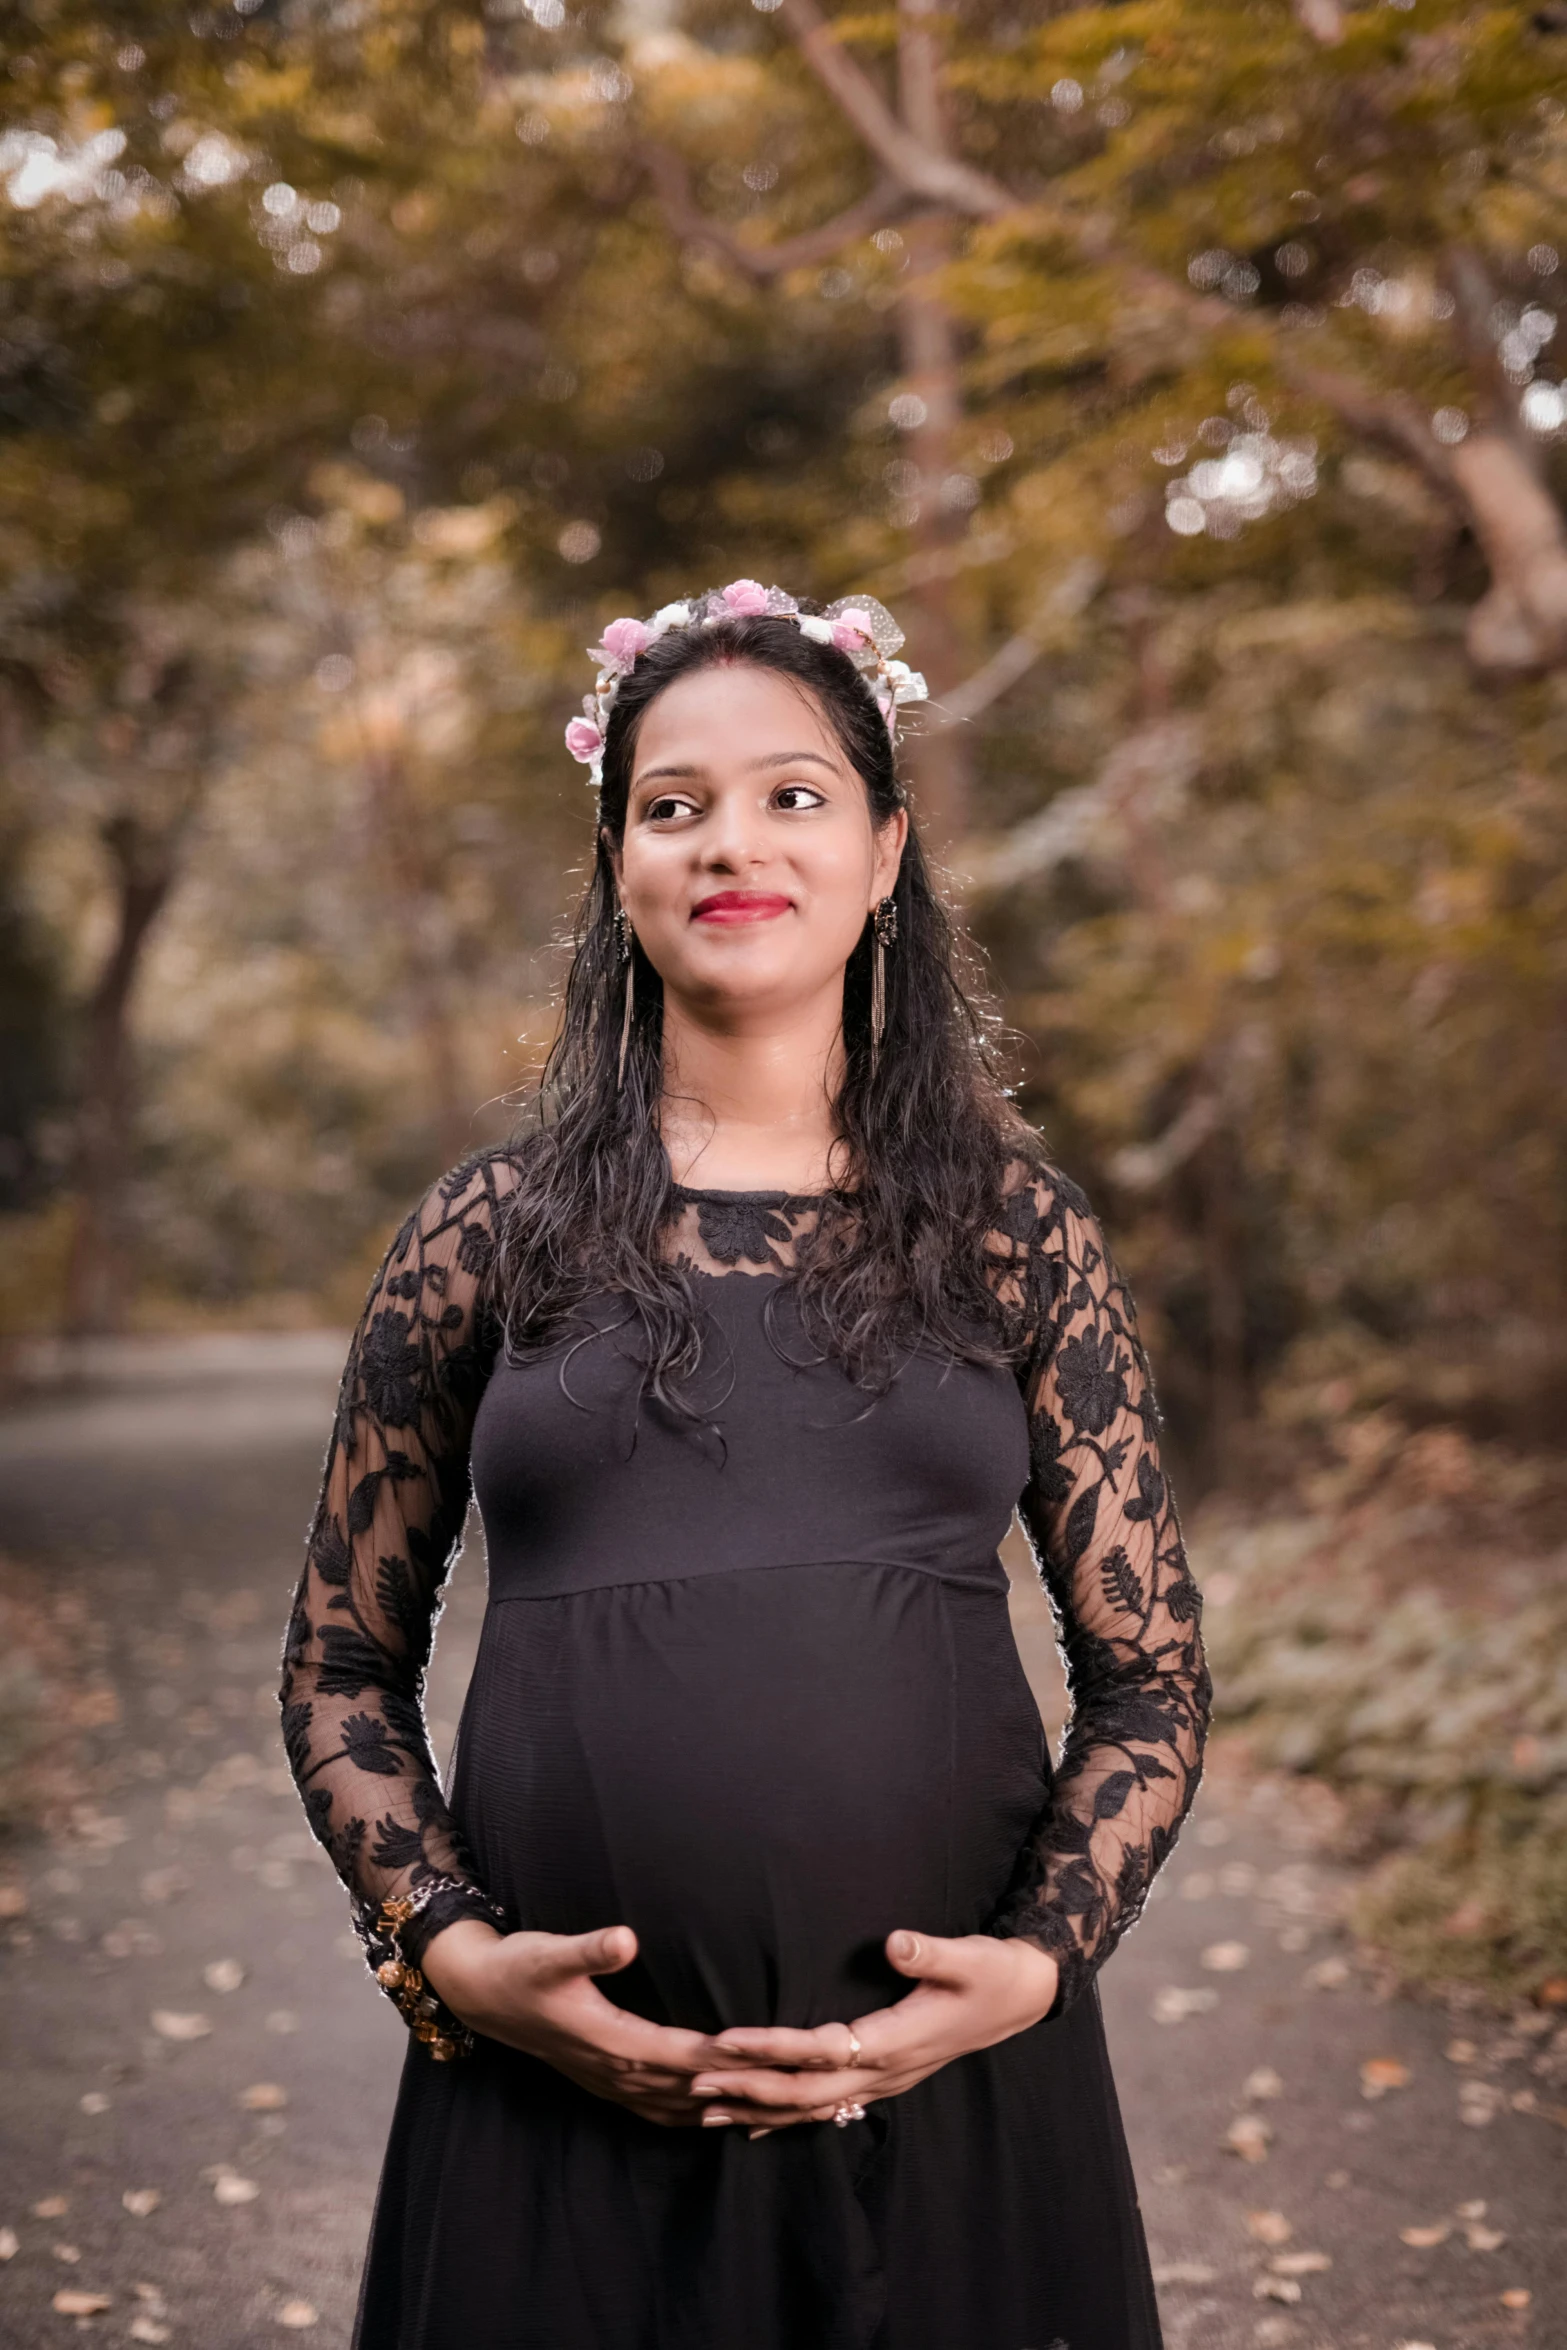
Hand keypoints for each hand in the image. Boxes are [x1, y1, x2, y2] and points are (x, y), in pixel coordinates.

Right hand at [421, 1919, 755, 2126]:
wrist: (481, 1992)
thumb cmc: (520, 1966)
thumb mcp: (550, 1952)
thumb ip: (590, 1949)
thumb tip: (626, 1939)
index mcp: (614, 2041)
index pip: (689, 2055)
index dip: (733, 2058)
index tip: (777, 2057)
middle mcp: (617, 2071)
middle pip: (695, 2088)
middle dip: (746, 2090)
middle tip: (798, 2089)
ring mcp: (611, 2081)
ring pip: (681, 2106)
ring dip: (726, 2109)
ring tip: (774, 2110)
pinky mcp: (605, 2079)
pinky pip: (659, 2109)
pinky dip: (694, 2114)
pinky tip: (715, 2113)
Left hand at [687, 1930, 1059, 2136]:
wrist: (1019, 1997)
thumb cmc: (990, 1971)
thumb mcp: (968, 1956)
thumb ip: (931, 1952)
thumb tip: (897, 1942)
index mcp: (896, 2041)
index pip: (820, 2048)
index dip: (772, 2046)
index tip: (726, 2040)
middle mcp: (884, 2071)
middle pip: (804, 2090)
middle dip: (747, 2087)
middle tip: (693, 2079)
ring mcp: (883, 2081)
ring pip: (810, 2107)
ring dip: (757, 2109)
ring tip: (705, 2108)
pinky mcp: (882, 2078)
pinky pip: (826, 2107)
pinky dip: (785, 2118)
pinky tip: (753, 2126)